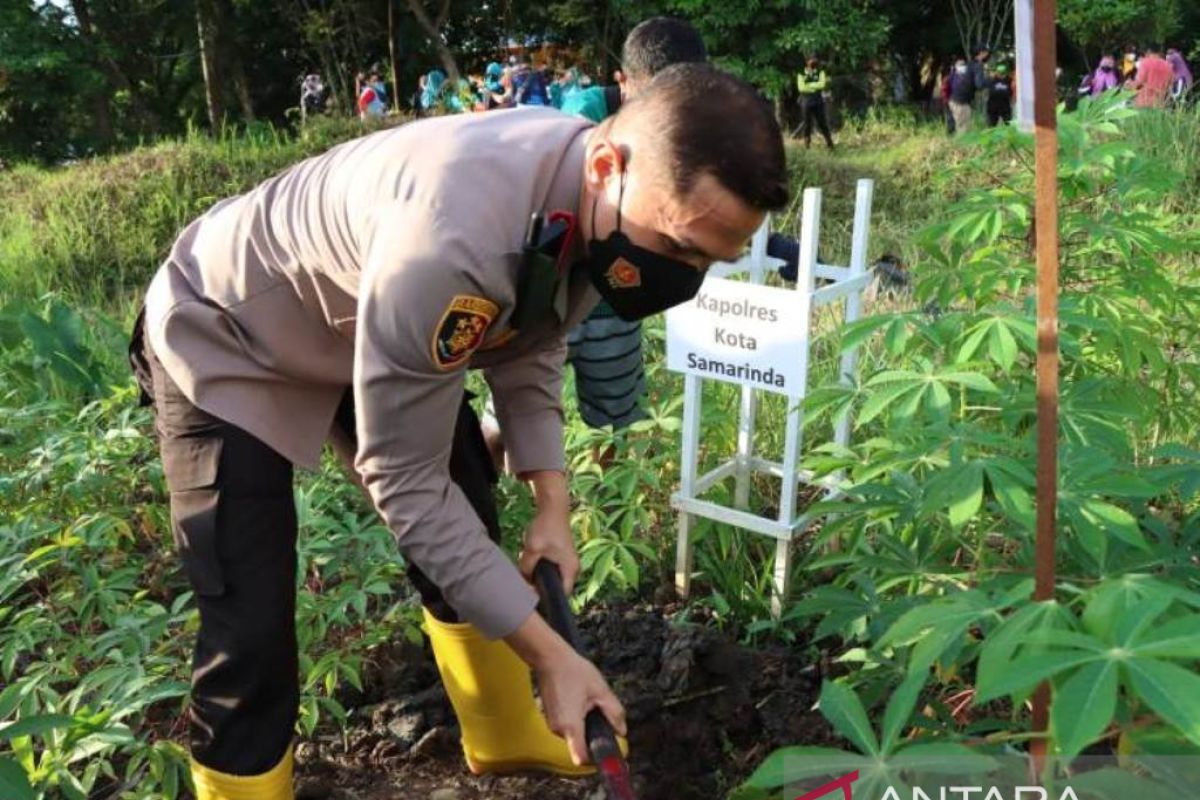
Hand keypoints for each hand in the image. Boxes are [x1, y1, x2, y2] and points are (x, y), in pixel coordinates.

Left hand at [517, 470, 578, 593]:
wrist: (553, 508)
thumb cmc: (546, 527)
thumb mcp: (533, 548)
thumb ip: (527, 567)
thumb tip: (522, 581)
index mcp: (570, 570)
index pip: (562, 596)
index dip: (547, 601)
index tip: (532, 602)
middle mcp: (572, 569)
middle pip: (556, 589)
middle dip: (541, 590)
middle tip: (524, 591)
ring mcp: (567, 563)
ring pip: (552, 579)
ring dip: (539, 580)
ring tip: (525, 580)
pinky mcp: (561, 557)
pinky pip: (551, 571)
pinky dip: (540, 571)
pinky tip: (528, 569)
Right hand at [533, 643, 626, 765]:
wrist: (550, 658)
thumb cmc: (573, 671)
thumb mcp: (601, 690)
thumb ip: (614, 713)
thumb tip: (622, 730)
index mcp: (572, 725)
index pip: (582, 758)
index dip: (596, 760)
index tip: (608, 756)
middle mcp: (559, 729)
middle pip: (581, 745)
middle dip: (594, 734)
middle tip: (601, 714)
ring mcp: (552, 724)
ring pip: (575, 735)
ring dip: (585, 725)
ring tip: (588, 702)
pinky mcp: (550, 718)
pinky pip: (567, 727)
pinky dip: (576, 720)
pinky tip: (578, 700)